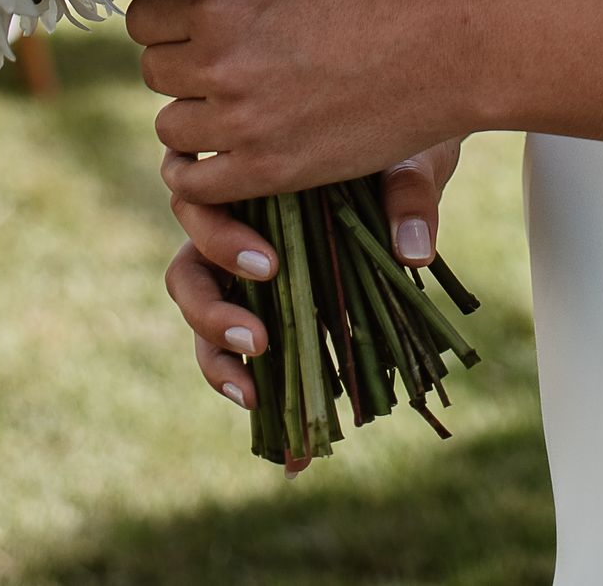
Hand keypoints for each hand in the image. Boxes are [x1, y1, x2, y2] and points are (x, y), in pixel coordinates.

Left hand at [128, 0, 478, 205]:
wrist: (449, 52)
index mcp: (224, 0)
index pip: (143, 18)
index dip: (166, 18)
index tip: (190, 22)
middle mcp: (221, 61)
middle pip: (153, 73)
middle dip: (180, 65)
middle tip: (217, 63)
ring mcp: (242, 121)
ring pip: (171, 127)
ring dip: (194, 115)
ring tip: (231, 104)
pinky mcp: (269, 169)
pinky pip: (195, 182)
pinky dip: (201, 171)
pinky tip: (227, 152)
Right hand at [163, 136, 463, 445]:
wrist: (414, 154)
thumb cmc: (397, 148)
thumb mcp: (407, 160)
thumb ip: (408, 193)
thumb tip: (413, 251)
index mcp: (250, 180)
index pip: (201, 207)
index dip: (223, 242)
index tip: (272, 267)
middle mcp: (236, 228)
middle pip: (188, 274)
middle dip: (212, 313)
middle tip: (259, 340)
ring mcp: (249, 275)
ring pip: (204, 320)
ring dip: (218, 362)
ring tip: (254, 394)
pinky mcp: (278, 314)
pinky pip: (251, 362)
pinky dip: (265, 408)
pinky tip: (294, 454)